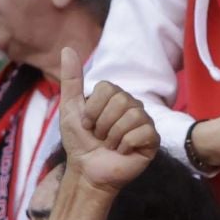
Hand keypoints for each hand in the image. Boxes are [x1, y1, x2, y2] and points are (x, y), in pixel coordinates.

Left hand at [56, 46, 158, 192]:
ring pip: (133, 116)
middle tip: (99, 137)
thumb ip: (71, 80)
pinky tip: (122, 151)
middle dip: (103, 123)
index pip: (108, 88)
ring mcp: (144, 122)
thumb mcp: (70, 108)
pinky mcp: (152, 140)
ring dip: (113, 135)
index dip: (92, 109)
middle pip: (121, 101)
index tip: (87, 124)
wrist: (87, 171)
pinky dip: (126, 144)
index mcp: (115, 97)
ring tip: (110, 145)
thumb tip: (67, 48)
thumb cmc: (79, 142)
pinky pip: (144, 132)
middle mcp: (132, 106)